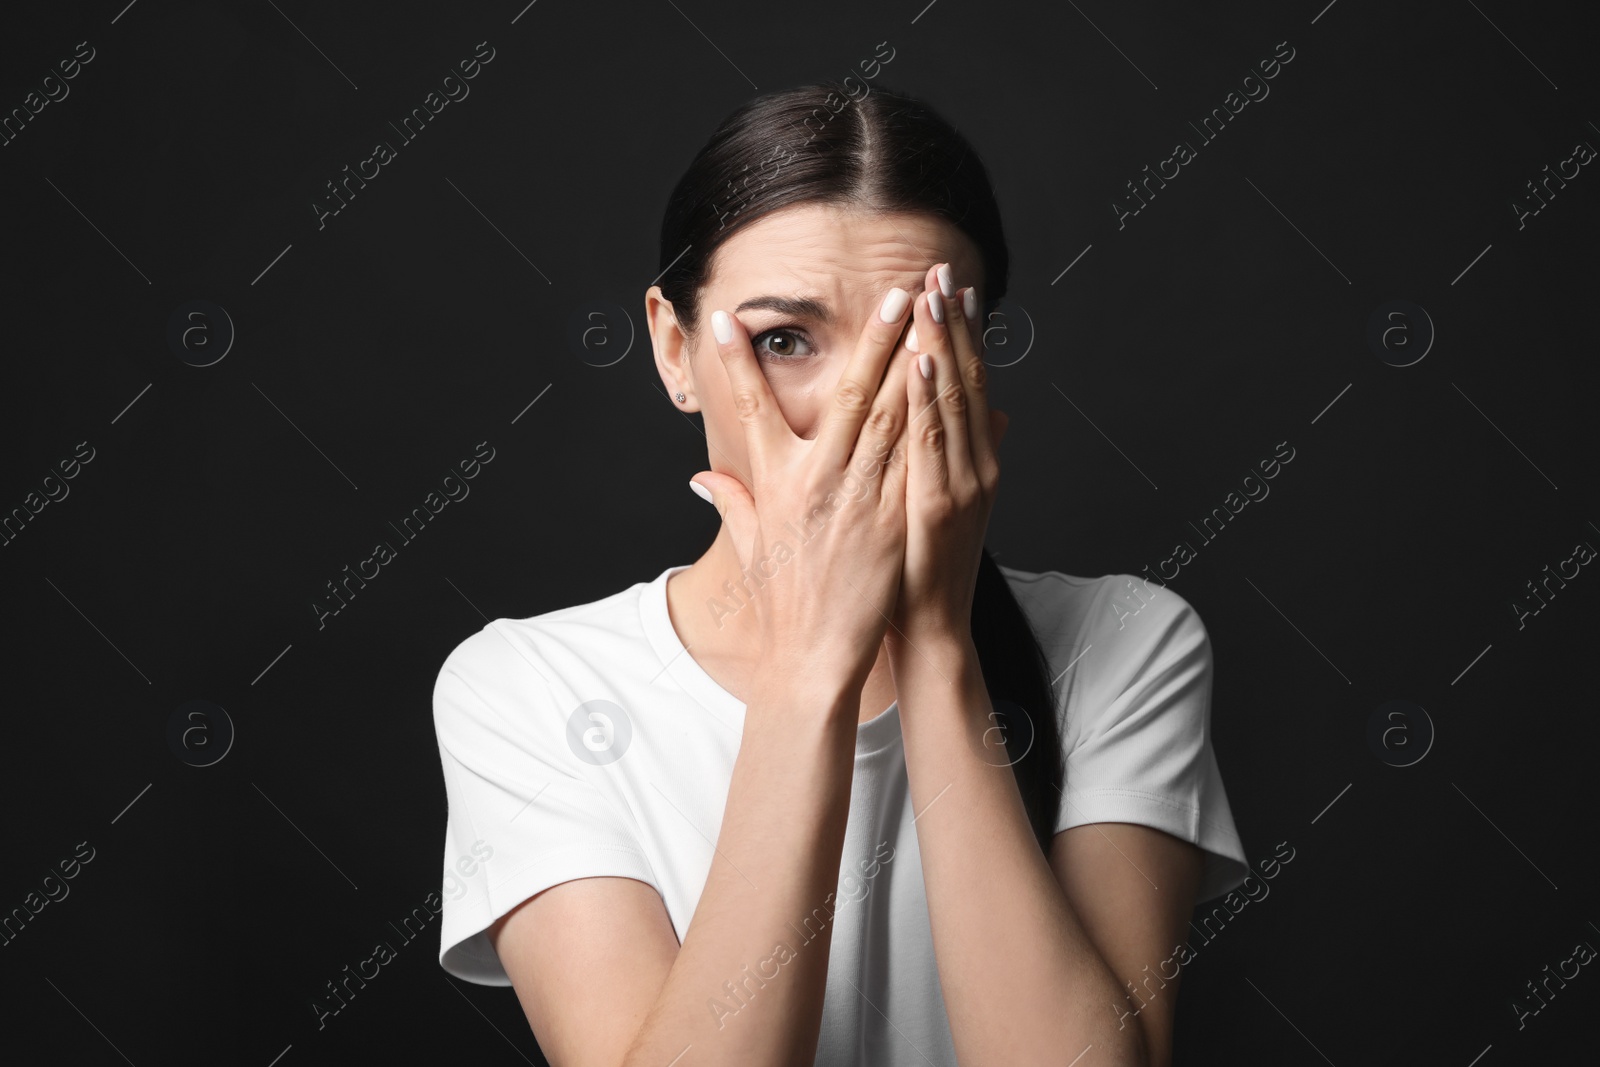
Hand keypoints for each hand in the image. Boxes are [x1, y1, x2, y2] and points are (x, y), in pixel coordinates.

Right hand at [689, 288, 917, 697]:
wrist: (813, 658)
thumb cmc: (783, 605)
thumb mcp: (750, 548)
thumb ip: (732, 504)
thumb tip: (703, 479)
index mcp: (774, 484)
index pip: (749, 408)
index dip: (736, 363)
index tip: (726, 318)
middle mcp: (815, 482)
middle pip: (846, 395)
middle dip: (870, 339)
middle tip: (890, 291)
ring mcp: (857, 497)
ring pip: (890, 415)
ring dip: (911, 359)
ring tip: (928, 319)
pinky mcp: (893, 518)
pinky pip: (917, 455)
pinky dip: (931, 414)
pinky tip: (948, 381)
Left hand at [888, 262, 1008, 649]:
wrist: (929, 628)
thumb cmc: (923, 568)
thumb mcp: (945, 501)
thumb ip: (966, 454)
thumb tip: (999, 414)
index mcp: (974, 461)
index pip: (970, 382)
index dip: (963, 332)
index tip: (949, 285)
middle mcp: (976, 464)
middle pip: (968, 378)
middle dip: (955, 322)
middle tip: (940, 269)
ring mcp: (963, 483)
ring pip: (954, 400)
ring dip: (943, 343)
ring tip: (931, 295)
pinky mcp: (940, 504)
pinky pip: (932, 440)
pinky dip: (928, 396)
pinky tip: (919, 358)